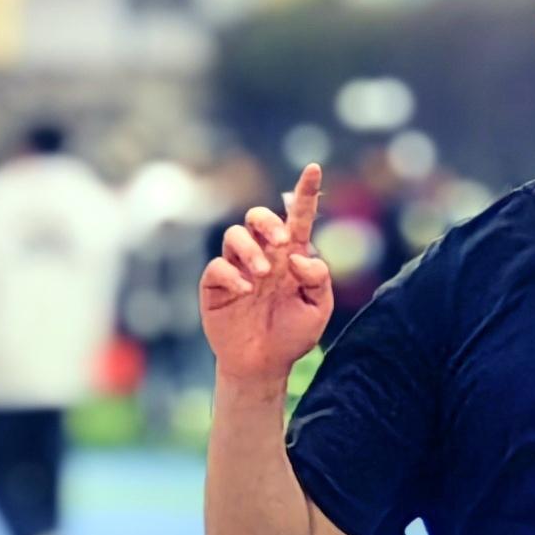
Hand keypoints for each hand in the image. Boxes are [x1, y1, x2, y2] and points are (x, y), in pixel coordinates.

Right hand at [201, 165, 334, 389]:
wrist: (263, 365)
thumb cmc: (292, 335)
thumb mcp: (318, 309)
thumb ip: (318, 279)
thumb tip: (299, 255)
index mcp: (290, 256)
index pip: (298, 218)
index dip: (306, 192)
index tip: (314, 168)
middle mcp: (263, 256)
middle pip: (258, 217)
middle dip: (267, 220)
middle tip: (279, 242)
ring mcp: (237, 269)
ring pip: (235, 235)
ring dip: (250, 249)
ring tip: (262, 274)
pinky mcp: (216, 286)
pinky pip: (217, 267)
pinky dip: (231, 274)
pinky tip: (244, 291)